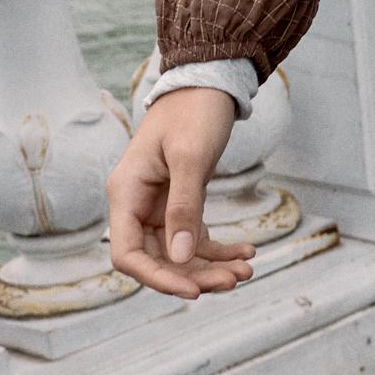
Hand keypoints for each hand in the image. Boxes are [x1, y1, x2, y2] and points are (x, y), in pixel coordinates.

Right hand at [107, 86, 256, 297]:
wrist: (208, 83)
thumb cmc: (194, 112)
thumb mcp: (190, 157)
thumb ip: (184, 207)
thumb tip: (179, 258)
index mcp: (126, 193)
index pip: (128, 254)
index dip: (156, 278)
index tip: (193, 291)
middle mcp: (137, 205)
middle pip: (157, 259)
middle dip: (195, 275)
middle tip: (236, 280)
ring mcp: (158, 206)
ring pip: (179, 254)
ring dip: (211, 266)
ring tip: (247, 269)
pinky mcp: (181, 204)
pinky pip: (195, 238)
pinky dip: (220, 250)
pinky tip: (247, 253)